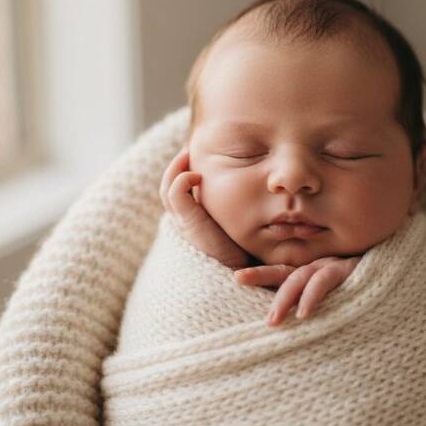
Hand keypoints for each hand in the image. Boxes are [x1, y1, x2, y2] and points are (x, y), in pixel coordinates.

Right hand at [160, 147, 248, 268]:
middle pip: (169, 187)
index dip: (184, 173)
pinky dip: (181, 179)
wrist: (240, 276)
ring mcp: (183, 223)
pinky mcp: (188, 224)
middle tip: (189, 150)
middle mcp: (183, 222)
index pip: (179, 191)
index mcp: (193, 222)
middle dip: (177, 166)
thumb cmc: (246, 253)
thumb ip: (239, 210)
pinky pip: (174, 193)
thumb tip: (257, 188)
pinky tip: (196, 174)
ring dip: (176, 167)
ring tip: (188, 153)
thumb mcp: (239, 225)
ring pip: (168, 187)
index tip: (200, 158)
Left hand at [234, 256, 360, 325]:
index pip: (283, 272)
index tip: (236, 278)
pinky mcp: (350, 270)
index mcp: (315, 272)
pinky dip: (313, 296)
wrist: (400, 276)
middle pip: (286, 271)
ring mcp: (335, 266)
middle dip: (263, 279)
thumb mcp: (339, 298)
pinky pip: (326, 281)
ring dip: (285, 297)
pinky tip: (304, 313)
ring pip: (302, 276)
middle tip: (241, 286)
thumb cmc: (368, 290)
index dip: (260, 274)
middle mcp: (322, 266)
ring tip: (273, 320)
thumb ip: (318, 304)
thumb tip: (293, 326)